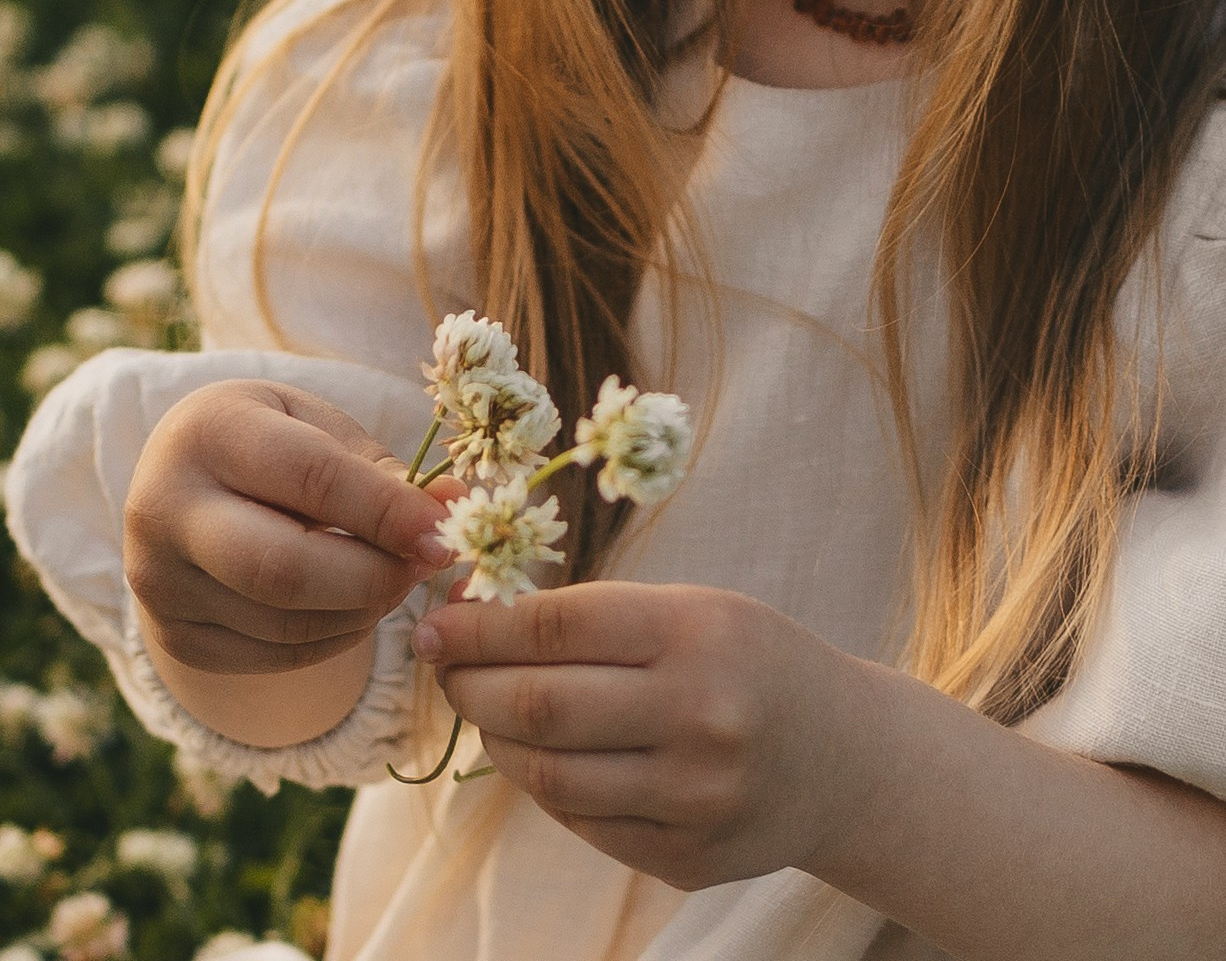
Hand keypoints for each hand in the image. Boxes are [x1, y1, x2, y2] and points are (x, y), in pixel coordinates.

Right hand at [125, 378, 462, 675]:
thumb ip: (380, 469)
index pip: (310, 479)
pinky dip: (335, 637)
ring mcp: (161, 584)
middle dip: (375, 576)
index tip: (444, 532)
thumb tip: (453, 505)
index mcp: (207, 433)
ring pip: (285, 625)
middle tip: (429, 564)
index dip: (386, 512)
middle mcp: (165, 510)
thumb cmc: (268, 440)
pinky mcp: (175, 638)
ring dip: (364, 609)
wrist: (181, 479)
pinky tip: (357, 604)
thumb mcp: (316, 427)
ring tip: (399, 577)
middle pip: (283, 569)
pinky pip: (275, 657)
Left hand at [414, 580, 860, 890]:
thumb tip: (474, 619)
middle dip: (470, 684)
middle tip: (443, 666)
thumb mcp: (693, 609)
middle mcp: (698, 717)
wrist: (846, 758)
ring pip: (547, 774)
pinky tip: (535, 754)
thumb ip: (595, 617)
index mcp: (698, 633)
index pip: (557, 625)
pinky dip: (541, 785)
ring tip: (484, 709)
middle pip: (540, 705)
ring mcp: (694, 798)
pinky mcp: (686, 858)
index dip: (480, 625)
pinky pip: (580, 822)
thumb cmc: (750, 659)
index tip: (435, 621)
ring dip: (494, 739)